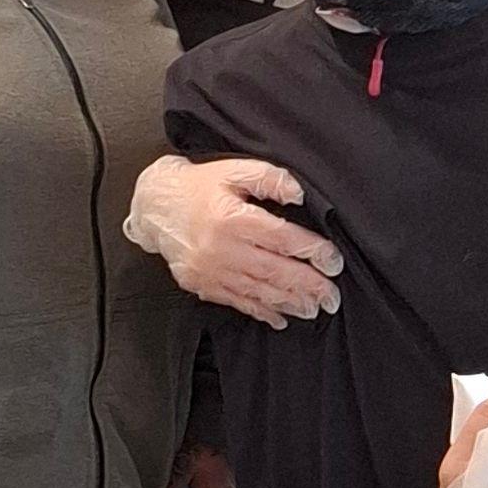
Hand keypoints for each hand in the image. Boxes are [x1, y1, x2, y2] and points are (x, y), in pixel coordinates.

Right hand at [124, 153, 341, 324]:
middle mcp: (221, 248)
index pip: (282, 239)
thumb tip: (298, 194)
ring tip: (313, 309)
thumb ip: (269, 178)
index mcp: (232, 218)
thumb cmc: (198, 186)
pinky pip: (236, 301)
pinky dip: (261, 311)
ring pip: (257, 291)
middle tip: (332, 296)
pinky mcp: (201, 283)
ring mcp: (210, 270)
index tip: (333, 262)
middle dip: (308, 286)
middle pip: (274, 271)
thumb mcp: (233, 170)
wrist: (154, 206)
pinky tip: (280, 317)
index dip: (312, 252)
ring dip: (289, 303)